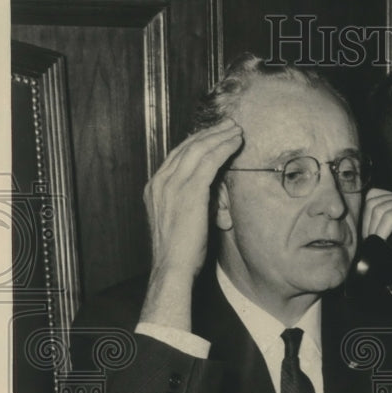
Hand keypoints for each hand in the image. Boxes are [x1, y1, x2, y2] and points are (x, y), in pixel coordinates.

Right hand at [139, 118, 242, 329]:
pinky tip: (235, 143)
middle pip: (187, 147)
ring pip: (199, 149)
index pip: (177, 156)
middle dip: (209, 133)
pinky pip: (209, 161)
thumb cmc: (181, 252)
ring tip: (236, 129)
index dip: (197, 142)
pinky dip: (223, 148)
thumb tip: (206, 195)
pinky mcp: (189, 191)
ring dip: (219, 136)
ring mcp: (172, 184)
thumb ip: (188, 202)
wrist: (173, 268)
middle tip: (228, 124)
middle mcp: (160, 182)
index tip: (213, 135)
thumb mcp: (180, 221)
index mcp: (155, 188)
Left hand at [361, 188, 391, 316]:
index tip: (368, 238)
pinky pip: (390, 216)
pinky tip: (383, 242)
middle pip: (374, 200)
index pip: (374, 197)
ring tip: (377, 245)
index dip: (367, 218)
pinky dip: (381, 231)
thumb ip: (378, 222)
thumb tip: (352, 220)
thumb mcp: (390, 236)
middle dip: (368, 224)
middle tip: (371, 243)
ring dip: (374, 230)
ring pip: (380, 208)